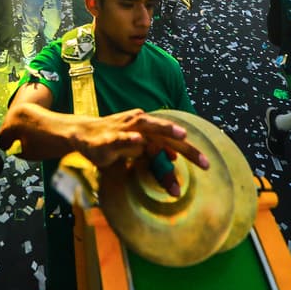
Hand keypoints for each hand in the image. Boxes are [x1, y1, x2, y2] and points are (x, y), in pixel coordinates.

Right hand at [76, 109, 209, 172]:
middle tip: (204, 161)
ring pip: (148, 128)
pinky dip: (130, 139)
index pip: (172, 139)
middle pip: (166, 134)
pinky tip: (140, 141)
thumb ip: (154, 154)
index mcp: (148, 127)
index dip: (190, 151)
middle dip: (185, 146)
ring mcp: (125, 129)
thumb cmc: (113, 140)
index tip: (207, 165)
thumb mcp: (136, 150)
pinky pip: (121, 137)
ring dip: (165, 129)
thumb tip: (173, 158)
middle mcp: (139, 124)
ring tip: (182, 135)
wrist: (83, 134)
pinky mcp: (109, 138)